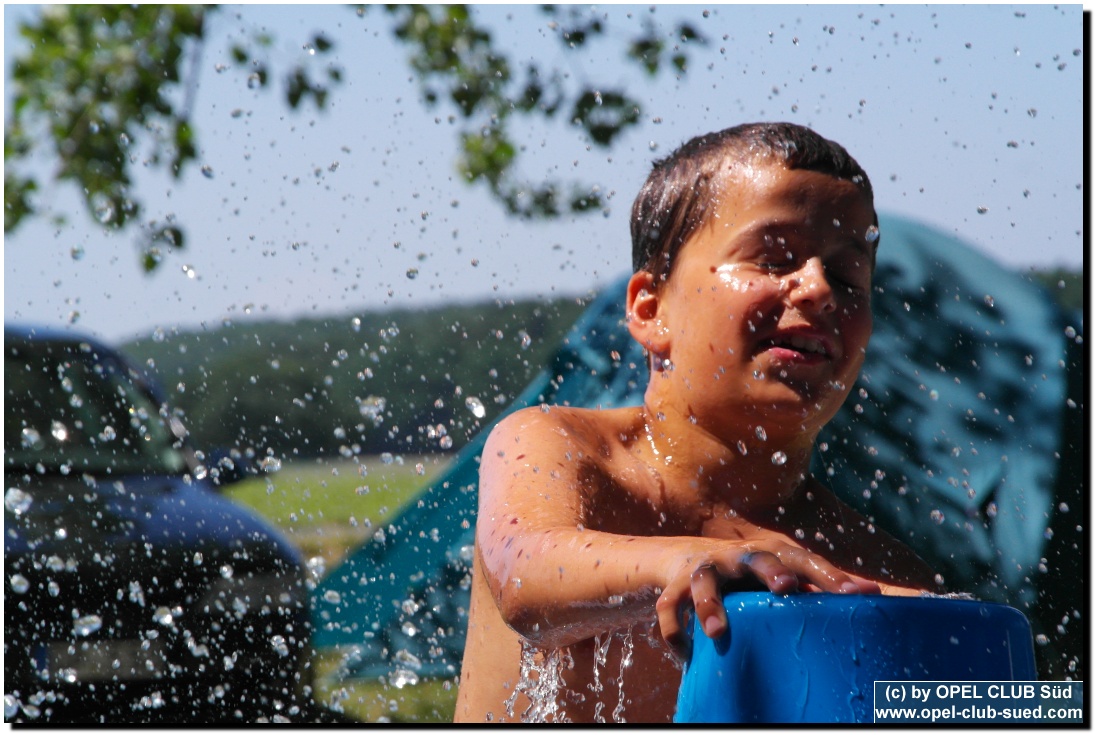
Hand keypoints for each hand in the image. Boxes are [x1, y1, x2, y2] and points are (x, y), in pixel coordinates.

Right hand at [654, 540, 880, 654]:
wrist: (688, 559)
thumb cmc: (750, 574)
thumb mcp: (782, 574)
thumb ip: (819, 584)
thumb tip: (875, 593)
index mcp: (772, 553)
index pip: (805, 560)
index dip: (830, 576)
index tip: (856, 594)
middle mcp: (739, 556)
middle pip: (757, 558)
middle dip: (771, 571)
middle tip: (786, 588)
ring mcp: (706, 568)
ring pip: (704, 581)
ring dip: (708, 604)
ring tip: (714, 631)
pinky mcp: (676, 584)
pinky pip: (670, 605)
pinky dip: (674, 629)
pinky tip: (683, 653)